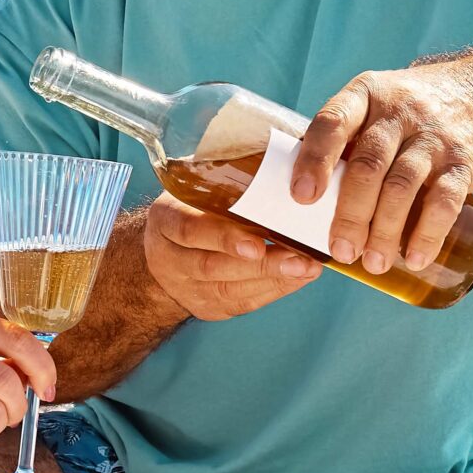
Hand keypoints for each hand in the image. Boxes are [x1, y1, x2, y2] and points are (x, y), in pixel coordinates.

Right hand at [140, 194, 322, 319]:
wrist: (165, 253)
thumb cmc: (194, 208)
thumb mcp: (196, 187)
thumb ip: (225, 181)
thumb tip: (282, 163)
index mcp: (164, 220)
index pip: (189, 230)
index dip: (223, 238)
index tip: (257, 244)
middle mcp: (169, 259)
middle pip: (212, 266)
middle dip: (260, 266)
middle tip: (299, 259)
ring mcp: (186, 288)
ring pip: (230, 290)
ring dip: (274, 280)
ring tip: (308, 269)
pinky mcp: (207, 308)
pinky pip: (242, 303)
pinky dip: (275, 290)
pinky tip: (299, 278)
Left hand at [293, 65, 472, 273]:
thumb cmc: (408, 115)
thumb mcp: (374, 108)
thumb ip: (343, 143)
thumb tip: (303, 201)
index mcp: (365, 95)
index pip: (333, 123)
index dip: (314, 160)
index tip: (301, 198)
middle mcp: (399, 111)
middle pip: (368, 165)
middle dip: (351, 214)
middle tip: (341, 251)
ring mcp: (434, 136)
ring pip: (402, 186)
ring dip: (385, 231)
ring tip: (374, 263)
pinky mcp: (463, 161)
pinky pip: (444, 201)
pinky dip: (427, 234)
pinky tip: (415, 258)